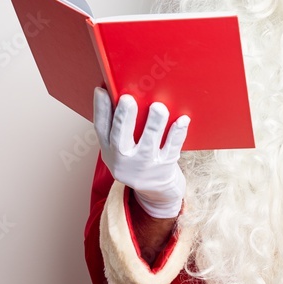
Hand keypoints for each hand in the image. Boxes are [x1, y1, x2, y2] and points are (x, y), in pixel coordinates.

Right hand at [93, 88, 189, 217]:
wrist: (156, 192)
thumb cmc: (138, 160)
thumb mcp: (122, 149)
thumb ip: (121, 127)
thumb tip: (124, 92)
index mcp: (109, 150)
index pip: (101, 128)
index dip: (100, 110)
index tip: (102, 91)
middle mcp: (123, 160)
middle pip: (121, 139)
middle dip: (124, 118)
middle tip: (128, 99)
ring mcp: (144, 166)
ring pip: (148, 144)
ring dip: (154, 124)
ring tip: (158, 107)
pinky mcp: (164, 169)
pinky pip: (172, 149)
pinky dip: (177, 134)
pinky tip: (182, 120)